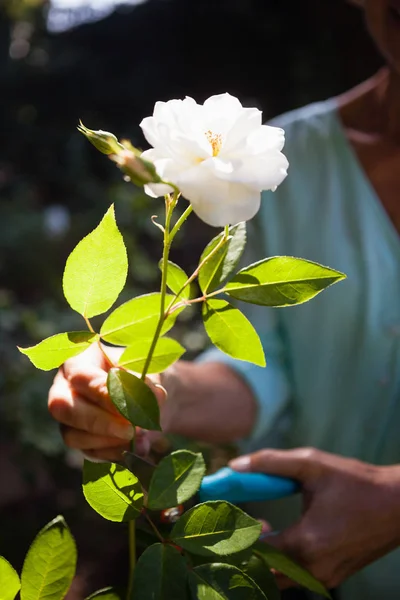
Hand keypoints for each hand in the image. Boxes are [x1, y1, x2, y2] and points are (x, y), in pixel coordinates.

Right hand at [48, 344, 166, 461]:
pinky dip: (114, 453)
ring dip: (108, 441)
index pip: (80, 377)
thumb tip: (155, 397)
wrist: (149, 398)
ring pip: (72, 436)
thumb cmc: (143, 375)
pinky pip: (88, 453)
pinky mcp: (80, 440)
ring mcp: (68, 417)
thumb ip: (148, 383)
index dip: (103, 394)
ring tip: (141, 438)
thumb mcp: (148, 371)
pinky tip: (137, 448)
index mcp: (79, 360)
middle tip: (131, 430)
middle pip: (63, 407)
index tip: (129, 406)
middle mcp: (64, 387)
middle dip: (100, 422)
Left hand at [230, 447, 399, 588]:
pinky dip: (282, 564)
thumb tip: (234, 465)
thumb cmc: (355, 482)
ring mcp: (324, 578)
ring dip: (264, 559)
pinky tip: (285, 539)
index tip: (243, 514)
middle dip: (248, 549)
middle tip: (254, 523)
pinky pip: (295, 579)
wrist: (398, 505)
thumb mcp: (312, 464)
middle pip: (261, 571)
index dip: (242, 533)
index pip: (253, 551)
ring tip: (268, 531)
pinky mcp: (332, 579)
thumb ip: (270, 462)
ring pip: (277, 580)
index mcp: (305, 542)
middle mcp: (313, 568)